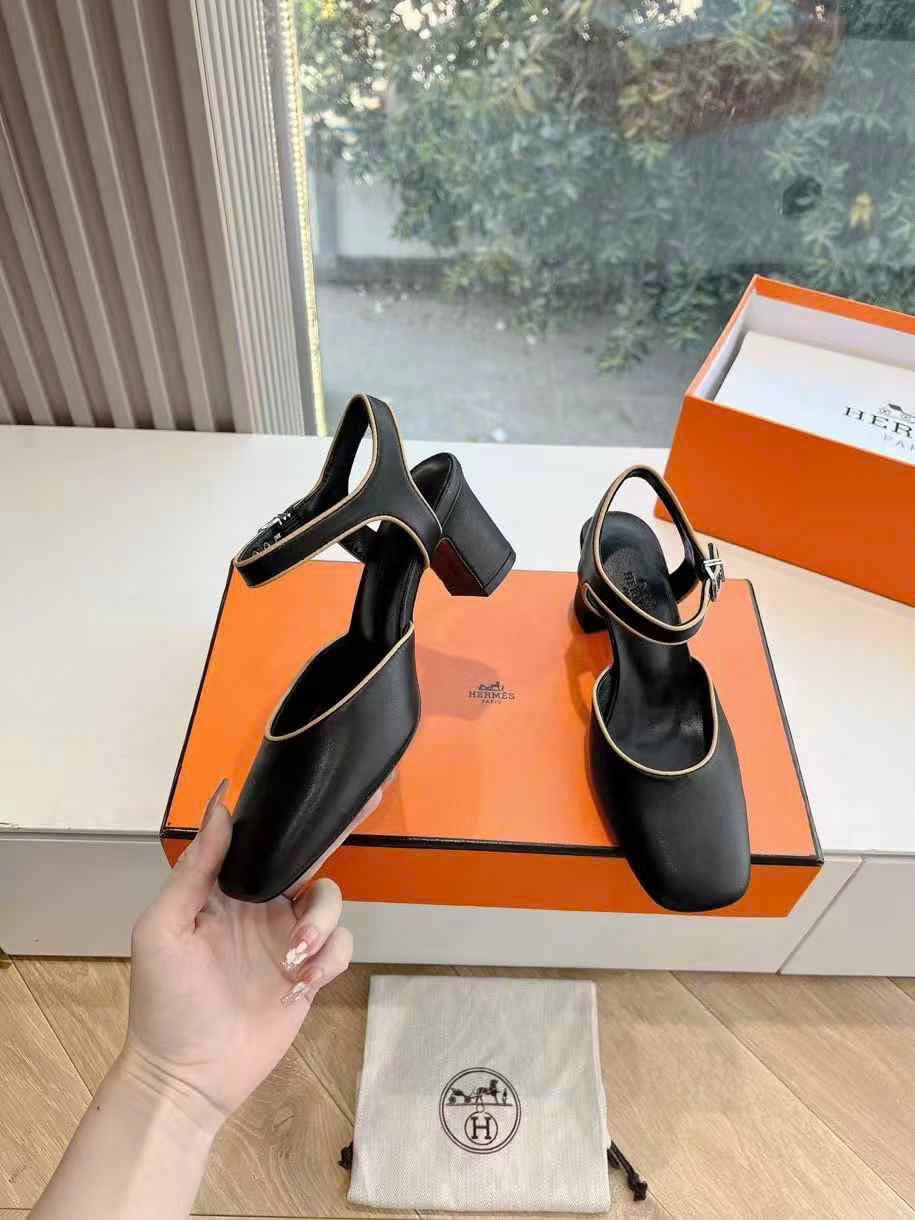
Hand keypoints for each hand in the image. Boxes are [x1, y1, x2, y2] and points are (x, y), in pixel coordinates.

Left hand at [123, 781, 376, 1130]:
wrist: (188, 1075)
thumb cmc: (165, 1000)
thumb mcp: (164, 929)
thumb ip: (195, 869)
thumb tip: (221, 805)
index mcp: (224, 888)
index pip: (261, 838)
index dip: (287, 810)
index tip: (314, 780)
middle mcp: (261, 904)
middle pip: (308, 855)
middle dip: (336, 827)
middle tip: (369, 798)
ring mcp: (287, 938)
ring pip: (327, 900)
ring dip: (321, 920)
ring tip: (296, 956)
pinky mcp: (309, 972)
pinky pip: (340, 945)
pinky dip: (329, 957)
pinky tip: (301, 982)